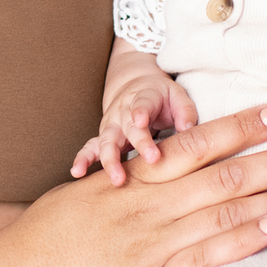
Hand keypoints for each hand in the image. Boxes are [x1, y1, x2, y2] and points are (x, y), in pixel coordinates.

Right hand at [0, 106, 266, 266]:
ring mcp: (149, 246)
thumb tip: (153, 173)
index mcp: (131, 182)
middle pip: (228, 174)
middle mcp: (146, 206)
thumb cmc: (39, 243)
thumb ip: (124, 186)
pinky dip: (244, 239)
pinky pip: (205, 258)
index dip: (243, 127)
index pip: (197, 144)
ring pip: (227, 212)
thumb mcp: (81, 197)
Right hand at [71, 76, 198, 186]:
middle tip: (151, 160)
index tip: (141, 122)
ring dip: (110, 160)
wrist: (135, 87)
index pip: (141, 104)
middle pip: (126, 127)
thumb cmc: (161, 96)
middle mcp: (122, 112)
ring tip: (117, 179)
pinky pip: (90, 148)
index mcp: (142, 97)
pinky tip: (77, 173)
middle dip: (137, 143)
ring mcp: (111, 126)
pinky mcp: (103, 138)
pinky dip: (83, 159)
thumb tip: (189, 130)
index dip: (140, 112)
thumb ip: (184, 111)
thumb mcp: (176, 95)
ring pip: (106, 142)